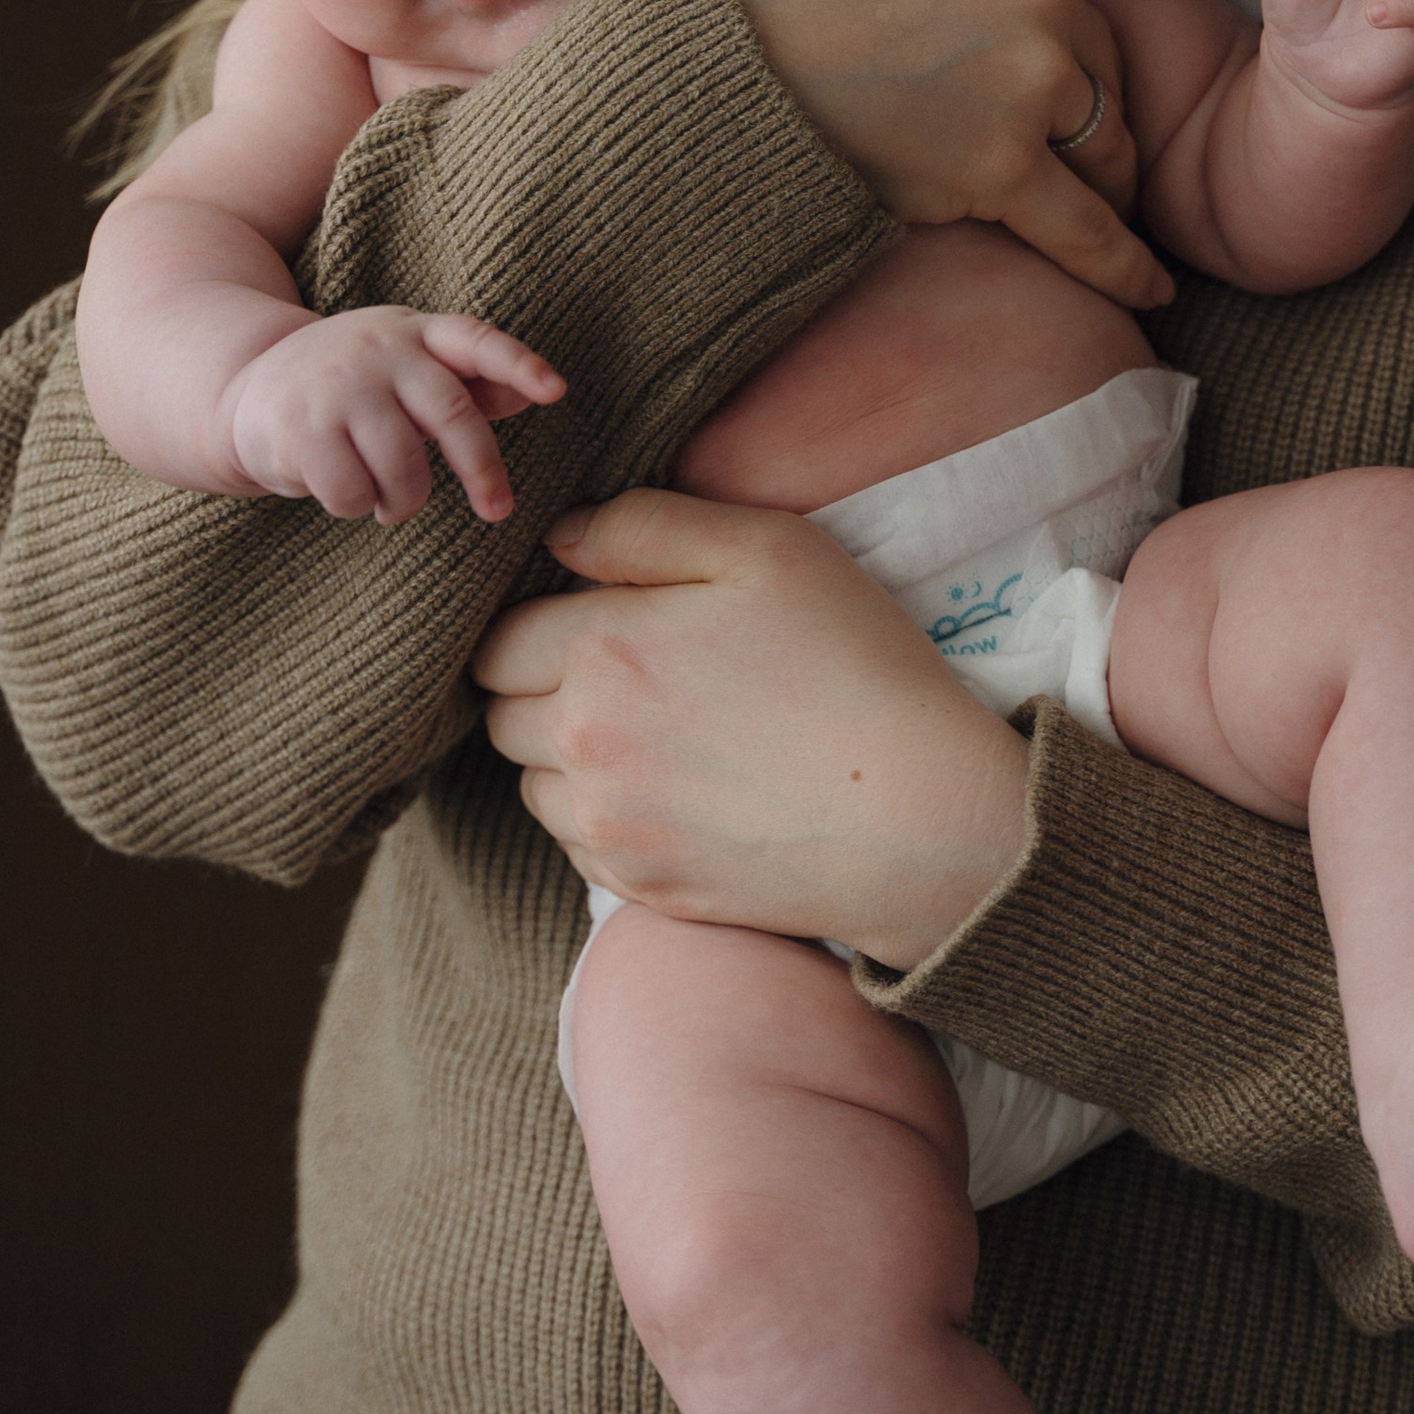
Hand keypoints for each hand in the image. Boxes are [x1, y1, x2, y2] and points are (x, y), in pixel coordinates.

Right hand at [223, 309, 564, 523]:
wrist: (243, 387)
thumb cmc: (350, 385)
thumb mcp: (406, 368)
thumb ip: (465, 382)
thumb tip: (532, 394)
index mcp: (413, 332)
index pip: (475, 340)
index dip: (517, 364)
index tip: (556, 390)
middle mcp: (378, 351)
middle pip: (452, 415)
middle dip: (484, 470)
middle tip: (498, 510)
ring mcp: (337, 389)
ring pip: (404, 470)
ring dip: (404, 502)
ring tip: (389, 500)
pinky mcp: (299, 430)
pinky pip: (354, 494)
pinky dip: (357, 507)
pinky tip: (345, 492)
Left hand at [474, 490, 1029, 968]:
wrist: (916, 817)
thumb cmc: (853, 664)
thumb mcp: (767, 548)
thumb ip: (646, 526)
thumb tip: (561, 537)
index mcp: (600, 651)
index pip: (496, 638)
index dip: (535, 618)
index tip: (592, 615)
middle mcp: (582, 744)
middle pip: (500, 711)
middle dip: (539, 685)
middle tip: (628, 670)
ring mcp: (608, 826)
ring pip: (531, 782)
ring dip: (565, 755)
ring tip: (654, 733)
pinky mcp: (640, 887)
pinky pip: (578, 843)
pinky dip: (604, 815)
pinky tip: (677, 791)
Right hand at [714, 0, 1227, 309]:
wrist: (711, 58)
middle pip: (1104, 41)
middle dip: (1092, 80)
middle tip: (1060, 114)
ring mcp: (1025, 78)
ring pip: (1102, 128)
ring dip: (1102, 163)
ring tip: (1093, 195)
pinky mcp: (998, 167)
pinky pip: (1083, 226)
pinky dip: (1121, 264)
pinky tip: (1152, 287)